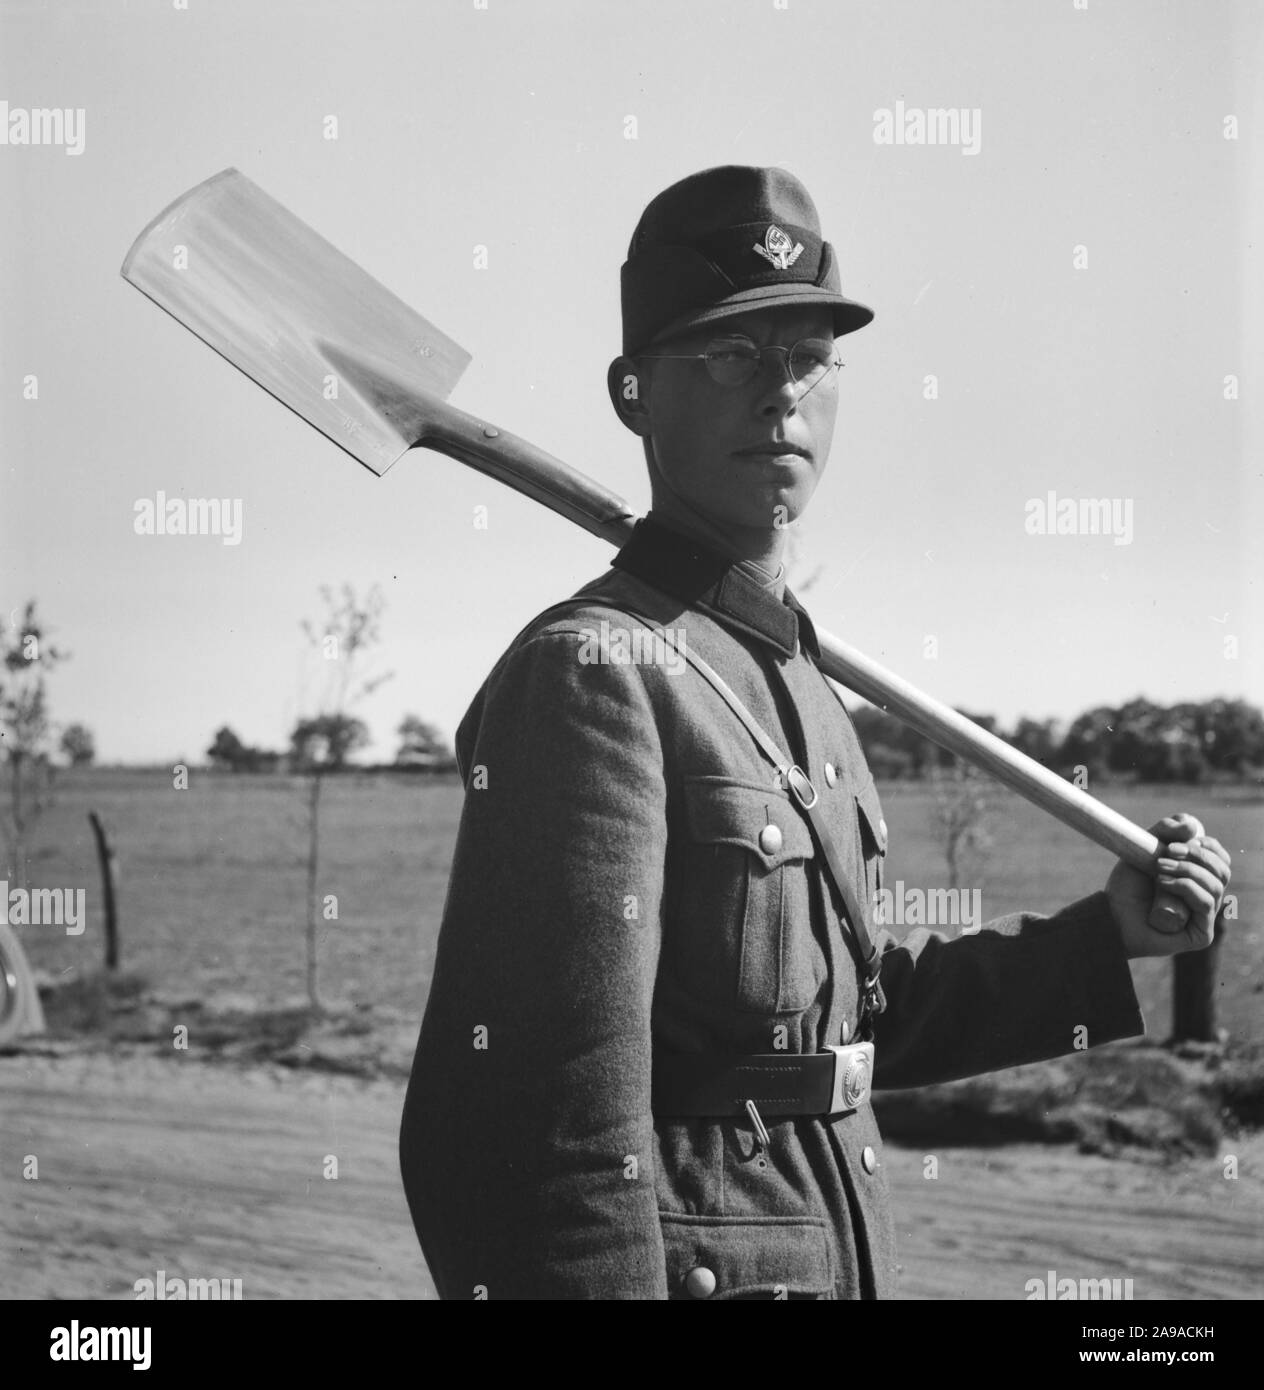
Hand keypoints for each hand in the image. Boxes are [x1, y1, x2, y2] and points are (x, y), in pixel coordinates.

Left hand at [1106, 813, 1231, 958]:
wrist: (1110, 915)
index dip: (1208, 846)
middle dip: (1197, 855)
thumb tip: (1192, 826)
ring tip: (1158, 868)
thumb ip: (1164, 831)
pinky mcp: (1201, 934)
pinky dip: (1186, 888)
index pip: (1220, 858)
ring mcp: (1205, 916)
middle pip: (1222, 870)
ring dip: (1187, 871)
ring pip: (1215, 886)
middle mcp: (1206, 897)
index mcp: (1199, 878)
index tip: (1186, 838)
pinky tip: (1163, 883)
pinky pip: (1205, 903)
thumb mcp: (1144, 849)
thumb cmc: (1128, 885)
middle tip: (1167, 851)